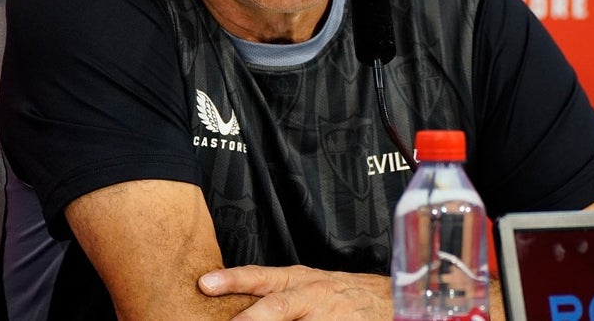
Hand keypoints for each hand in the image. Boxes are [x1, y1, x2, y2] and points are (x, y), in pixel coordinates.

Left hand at [198, 264, 391, 319]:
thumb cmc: (339, 294)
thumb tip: (234, 305)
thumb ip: (275, 292)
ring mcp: (325, 318)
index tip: (206, 284)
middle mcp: (310, 296)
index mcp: (299, 281)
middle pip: (276, 306)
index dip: (233, 279)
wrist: (387, 300)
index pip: (261, 277)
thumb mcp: (307, 284)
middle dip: (252, 317)